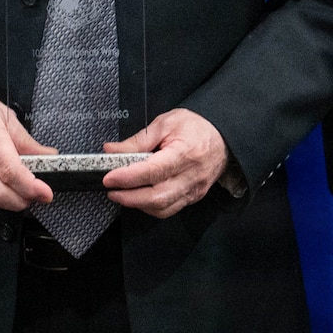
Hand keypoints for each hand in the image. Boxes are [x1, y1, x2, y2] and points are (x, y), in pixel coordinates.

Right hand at [0, 93, 55, 211]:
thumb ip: (28, 142)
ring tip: (16, 190)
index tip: (45, 193)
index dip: (32, 187)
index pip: (12, 172)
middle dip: (23, 200)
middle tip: (34, 193)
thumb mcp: (6, 117)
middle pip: (1, 194)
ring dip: (7, 202)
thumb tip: (49, 155)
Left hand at [102, 109, 228, 217]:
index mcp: (185, 153)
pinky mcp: (193, 197)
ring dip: (137, 204)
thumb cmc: (196, 127)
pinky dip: (150, 207)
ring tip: (122, 193)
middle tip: (111, 189)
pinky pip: (169, 209)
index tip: (109, 177)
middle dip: (128, 197)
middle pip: (156, 197)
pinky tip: (140, 197)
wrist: (222, 137)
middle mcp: (191, 176)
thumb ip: (138, 140)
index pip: (153, 171)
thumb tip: (112, 150)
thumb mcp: (165, 123)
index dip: (128, 177)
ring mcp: (194, 190)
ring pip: (162, 208)